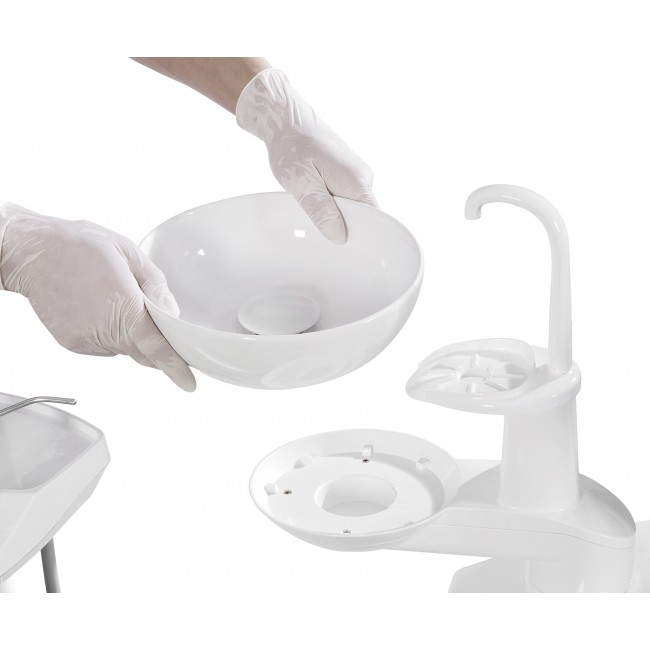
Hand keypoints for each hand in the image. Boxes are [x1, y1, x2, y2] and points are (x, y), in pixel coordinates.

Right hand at [0, 203, 195, 390]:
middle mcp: (106, 330)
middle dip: (152, 336)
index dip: (174, 366)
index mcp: (125, 308)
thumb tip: (170, 311)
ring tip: (109, 297)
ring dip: (128, 331)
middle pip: (143, 349)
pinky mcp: (73, 344)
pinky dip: (108, 331)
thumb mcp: (128, 253)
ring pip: (123, 347)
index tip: (188, 381)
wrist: (31, 253)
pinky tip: (96, 306)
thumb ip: (155, 285)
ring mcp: (87, 340)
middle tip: (142, 307)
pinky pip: (104, 345)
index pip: (156, 347)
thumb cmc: (78, 246)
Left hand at [236, 69, 377, 243]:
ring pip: (353, 209)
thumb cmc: (292, 148)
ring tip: (314, 211)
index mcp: (357, 182)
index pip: (374, 220)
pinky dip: (332, 205)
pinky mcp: (347, 175)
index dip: (362, 236)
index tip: (346, 248)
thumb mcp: (302, 184)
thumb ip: (322, 211)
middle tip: (321, 232)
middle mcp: (363, 178)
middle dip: (345, 228)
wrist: (286, 122)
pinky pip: (345, 199)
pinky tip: (316, 201)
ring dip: (335, 215)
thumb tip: (340, 237)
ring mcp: (357, 176)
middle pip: (364, 217)